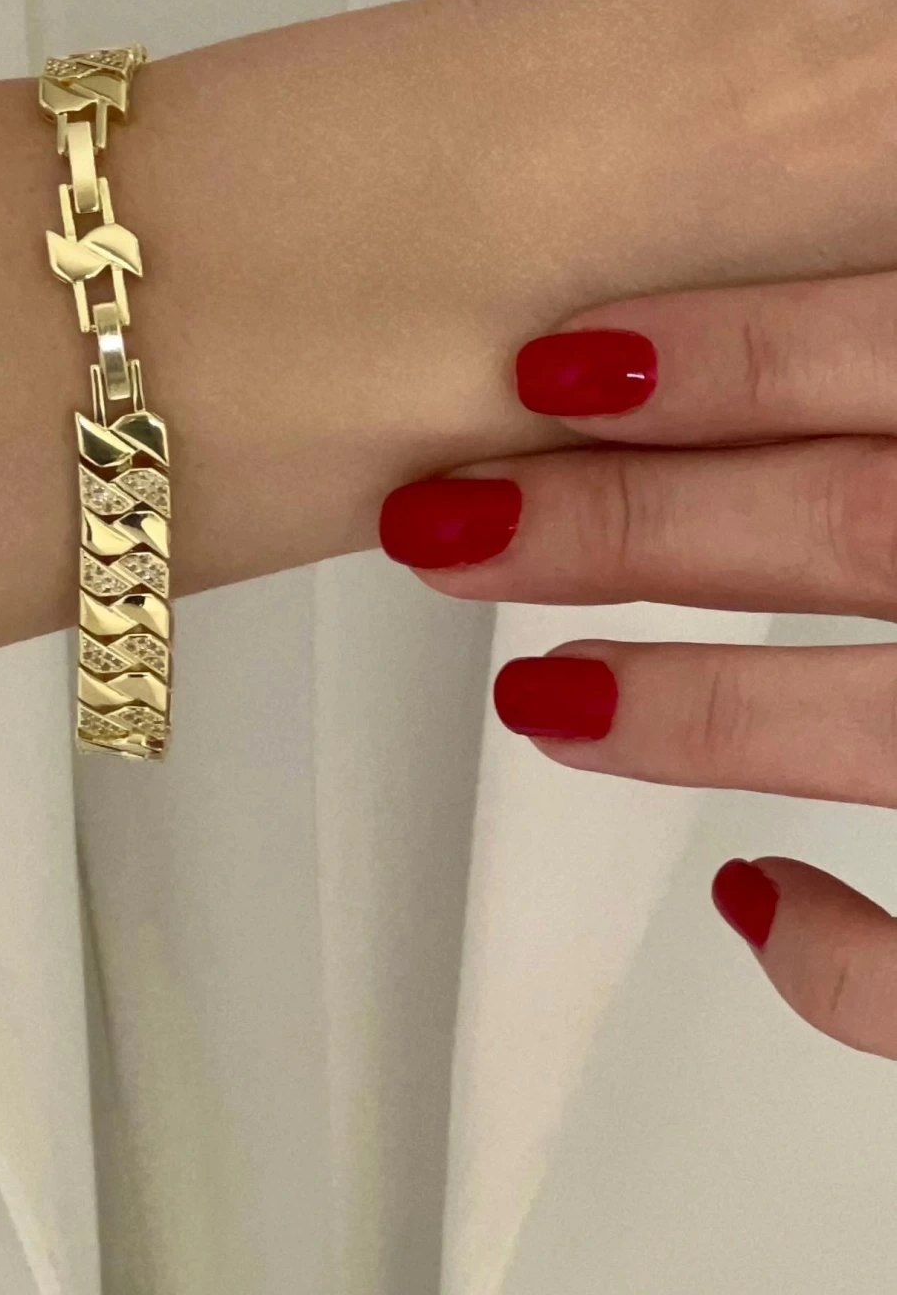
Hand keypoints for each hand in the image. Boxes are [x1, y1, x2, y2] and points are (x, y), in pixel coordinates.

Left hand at [378, 270, 896, 1057]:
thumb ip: (882, 347)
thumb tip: (647, 337)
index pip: (893, 352)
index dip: (730, 354)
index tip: (551, 362)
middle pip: (851, 524)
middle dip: (630, 524)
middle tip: (443, 521)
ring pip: (888, 723)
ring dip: (699, 706)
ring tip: (536, 694)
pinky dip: (853, 956)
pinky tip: (754, 896)